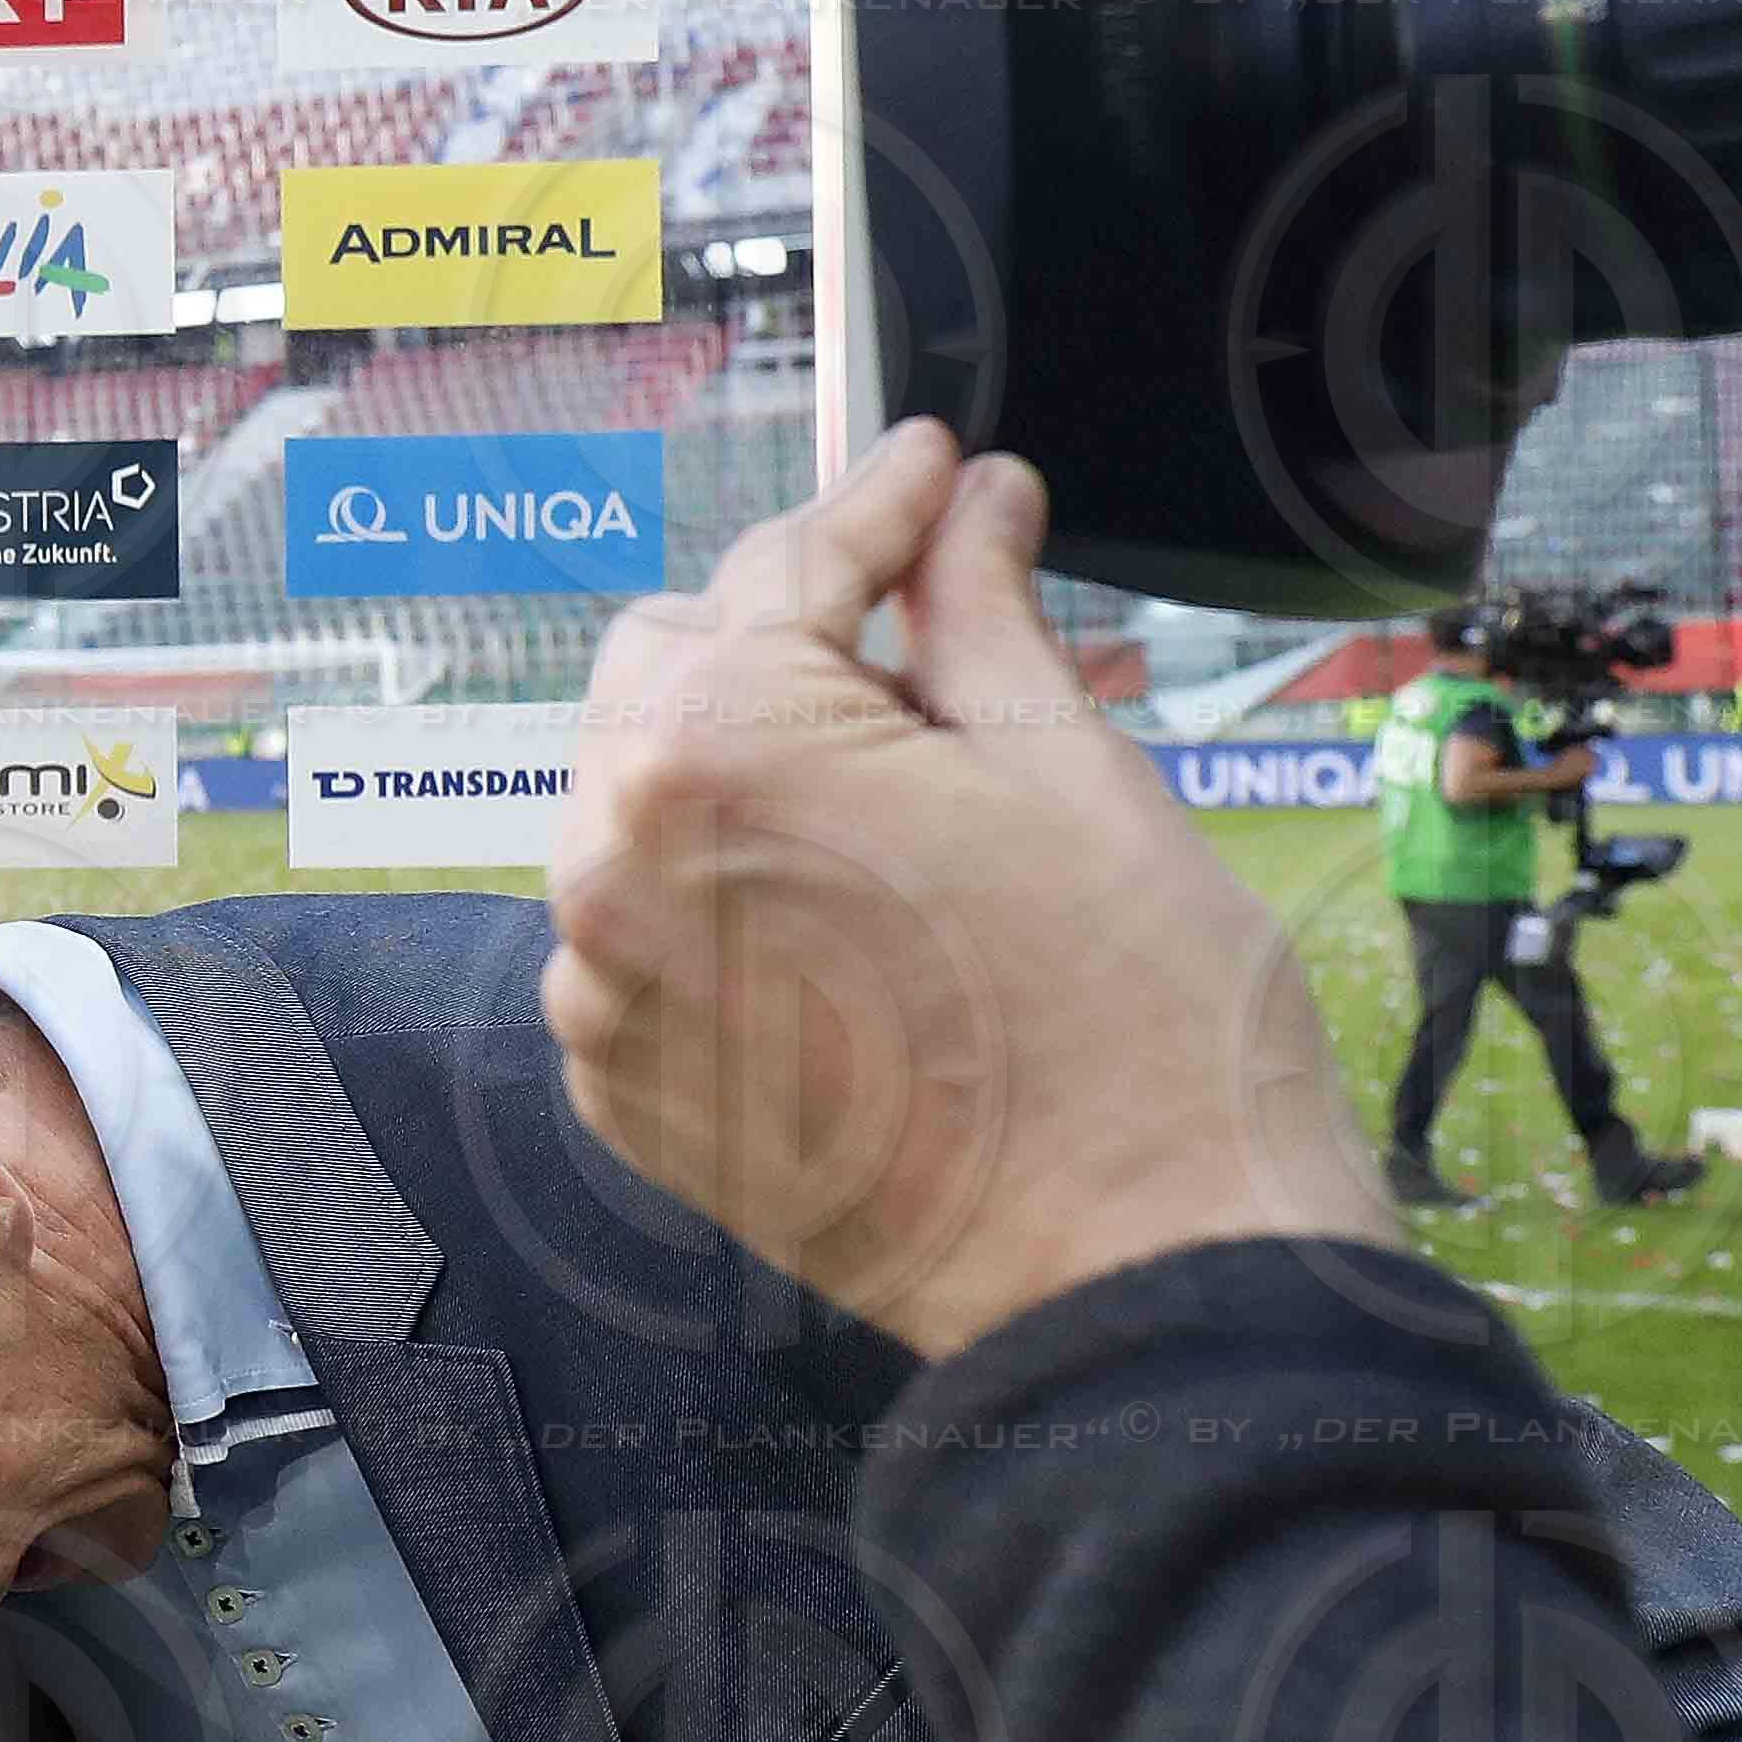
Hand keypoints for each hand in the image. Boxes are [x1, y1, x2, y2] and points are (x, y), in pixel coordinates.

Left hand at [541, 418, 1393, 1363]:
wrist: (1140, 1269)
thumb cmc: (1136, 1023)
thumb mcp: (1065, 762)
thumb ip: (977, 610)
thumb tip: (968, 504)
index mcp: (719, 749)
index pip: (790, 566)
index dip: (883, 504)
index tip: (931, 471)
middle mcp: (613, 861)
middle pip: (673, 664)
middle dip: (790, 633)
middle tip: (924, 633)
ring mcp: (601, 987)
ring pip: (640, 799)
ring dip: (746, 766)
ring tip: (897, 791)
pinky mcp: (620, 1086)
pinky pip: (638, 932)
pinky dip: (720, 897)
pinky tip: (845, 912)